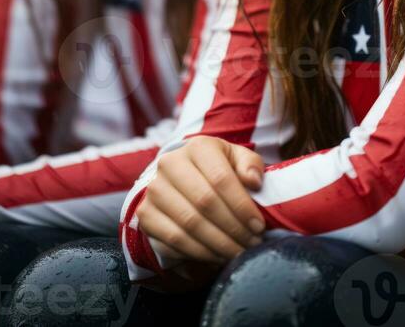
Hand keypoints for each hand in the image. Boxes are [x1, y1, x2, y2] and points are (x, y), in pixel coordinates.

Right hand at [136, 136, 266, 265]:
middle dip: (233, 229)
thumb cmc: (218, 169)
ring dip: (218, 244)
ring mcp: (154, 190)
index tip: (259, 225)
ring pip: (189, 224)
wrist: (182, 179)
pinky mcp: (146, 215)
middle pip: (205, 202)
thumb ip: (251, 165)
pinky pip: (173, 241)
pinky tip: (218, 256)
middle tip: (251, 243)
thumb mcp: (237, 159)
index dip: (242, 206)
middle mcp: (170, 164)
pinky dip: (199, 253)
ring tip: (238, 253)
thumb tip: (253, 181)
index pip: (221, 178)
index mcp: (197, 147)